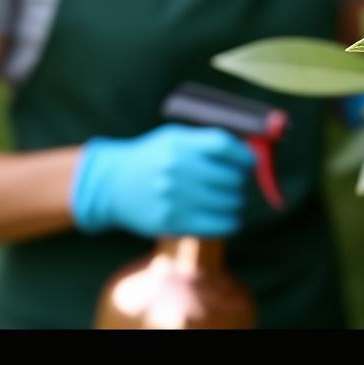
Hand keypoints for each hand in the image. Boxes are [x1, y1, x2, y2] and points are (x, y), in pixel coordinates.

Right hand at [69, 123, 255, 237]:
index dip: (245, 155)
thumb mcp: (175, 139)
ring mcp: (175, 197)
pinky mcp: (173, 222)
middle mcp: (177, 169)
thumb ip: (208, 143)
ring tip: (228, 199)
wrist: (112, 185)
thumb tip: (251, 153)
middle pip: (232, 176)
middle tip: (236, 182)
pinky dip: (232, 221)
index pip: (225, 146)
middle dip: (241, 180)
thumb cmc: (153, 159)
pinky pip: (221, 225)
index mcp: (180, 144)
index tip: (250, 162)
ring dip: (236, 201)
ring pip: (230, 202)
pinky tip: (226, 216)